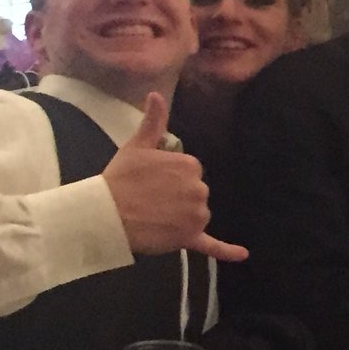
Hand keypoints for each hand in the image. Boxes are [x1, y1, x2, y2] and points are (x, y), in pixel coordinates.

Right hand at [101, 95, 246, 261]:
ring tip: (154, 215)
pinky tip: (243, 254)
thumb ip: (153, 121)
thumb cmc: (120, 178)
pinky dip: (227, 250)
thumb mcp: (137, 145)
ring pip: (197, 216)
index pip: (189, 171)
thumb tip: (156, 94)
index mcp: (190, 165)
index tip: (150, 180)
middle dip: (176, 197)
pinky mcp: (189, 237)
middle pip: (195, 193)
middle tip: (148, 198)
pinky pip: (212, 245)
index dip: (169, 177)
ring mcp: (196, 215)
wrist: (105, 213)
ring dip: (181, 218)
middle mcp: (200, 189)